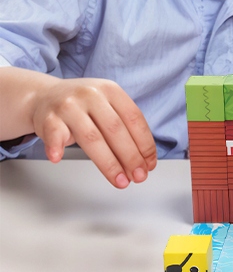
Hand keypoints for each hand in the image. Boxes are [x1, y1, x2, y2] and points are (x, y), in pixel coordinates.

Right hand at [30, 76, 156, 187]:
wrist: (44, 96)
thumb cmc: (81, 106)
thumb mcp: (106, 104)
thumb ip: (123, 126)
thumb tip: (142, 160)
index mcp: (111, 90)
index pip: (134, 118)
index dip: (144, 143)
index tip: (149, 163)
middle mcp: (91, 95)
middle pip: (115, 130)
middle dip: (131, 156)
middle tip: (139, 176)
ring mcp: (69, 106)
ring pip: (91, 138)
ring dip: (108, 163)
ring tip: (120, 180)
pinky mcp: (48, 118)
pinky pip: (54, 134)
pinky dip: (56, 147)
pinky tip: (59, 158)